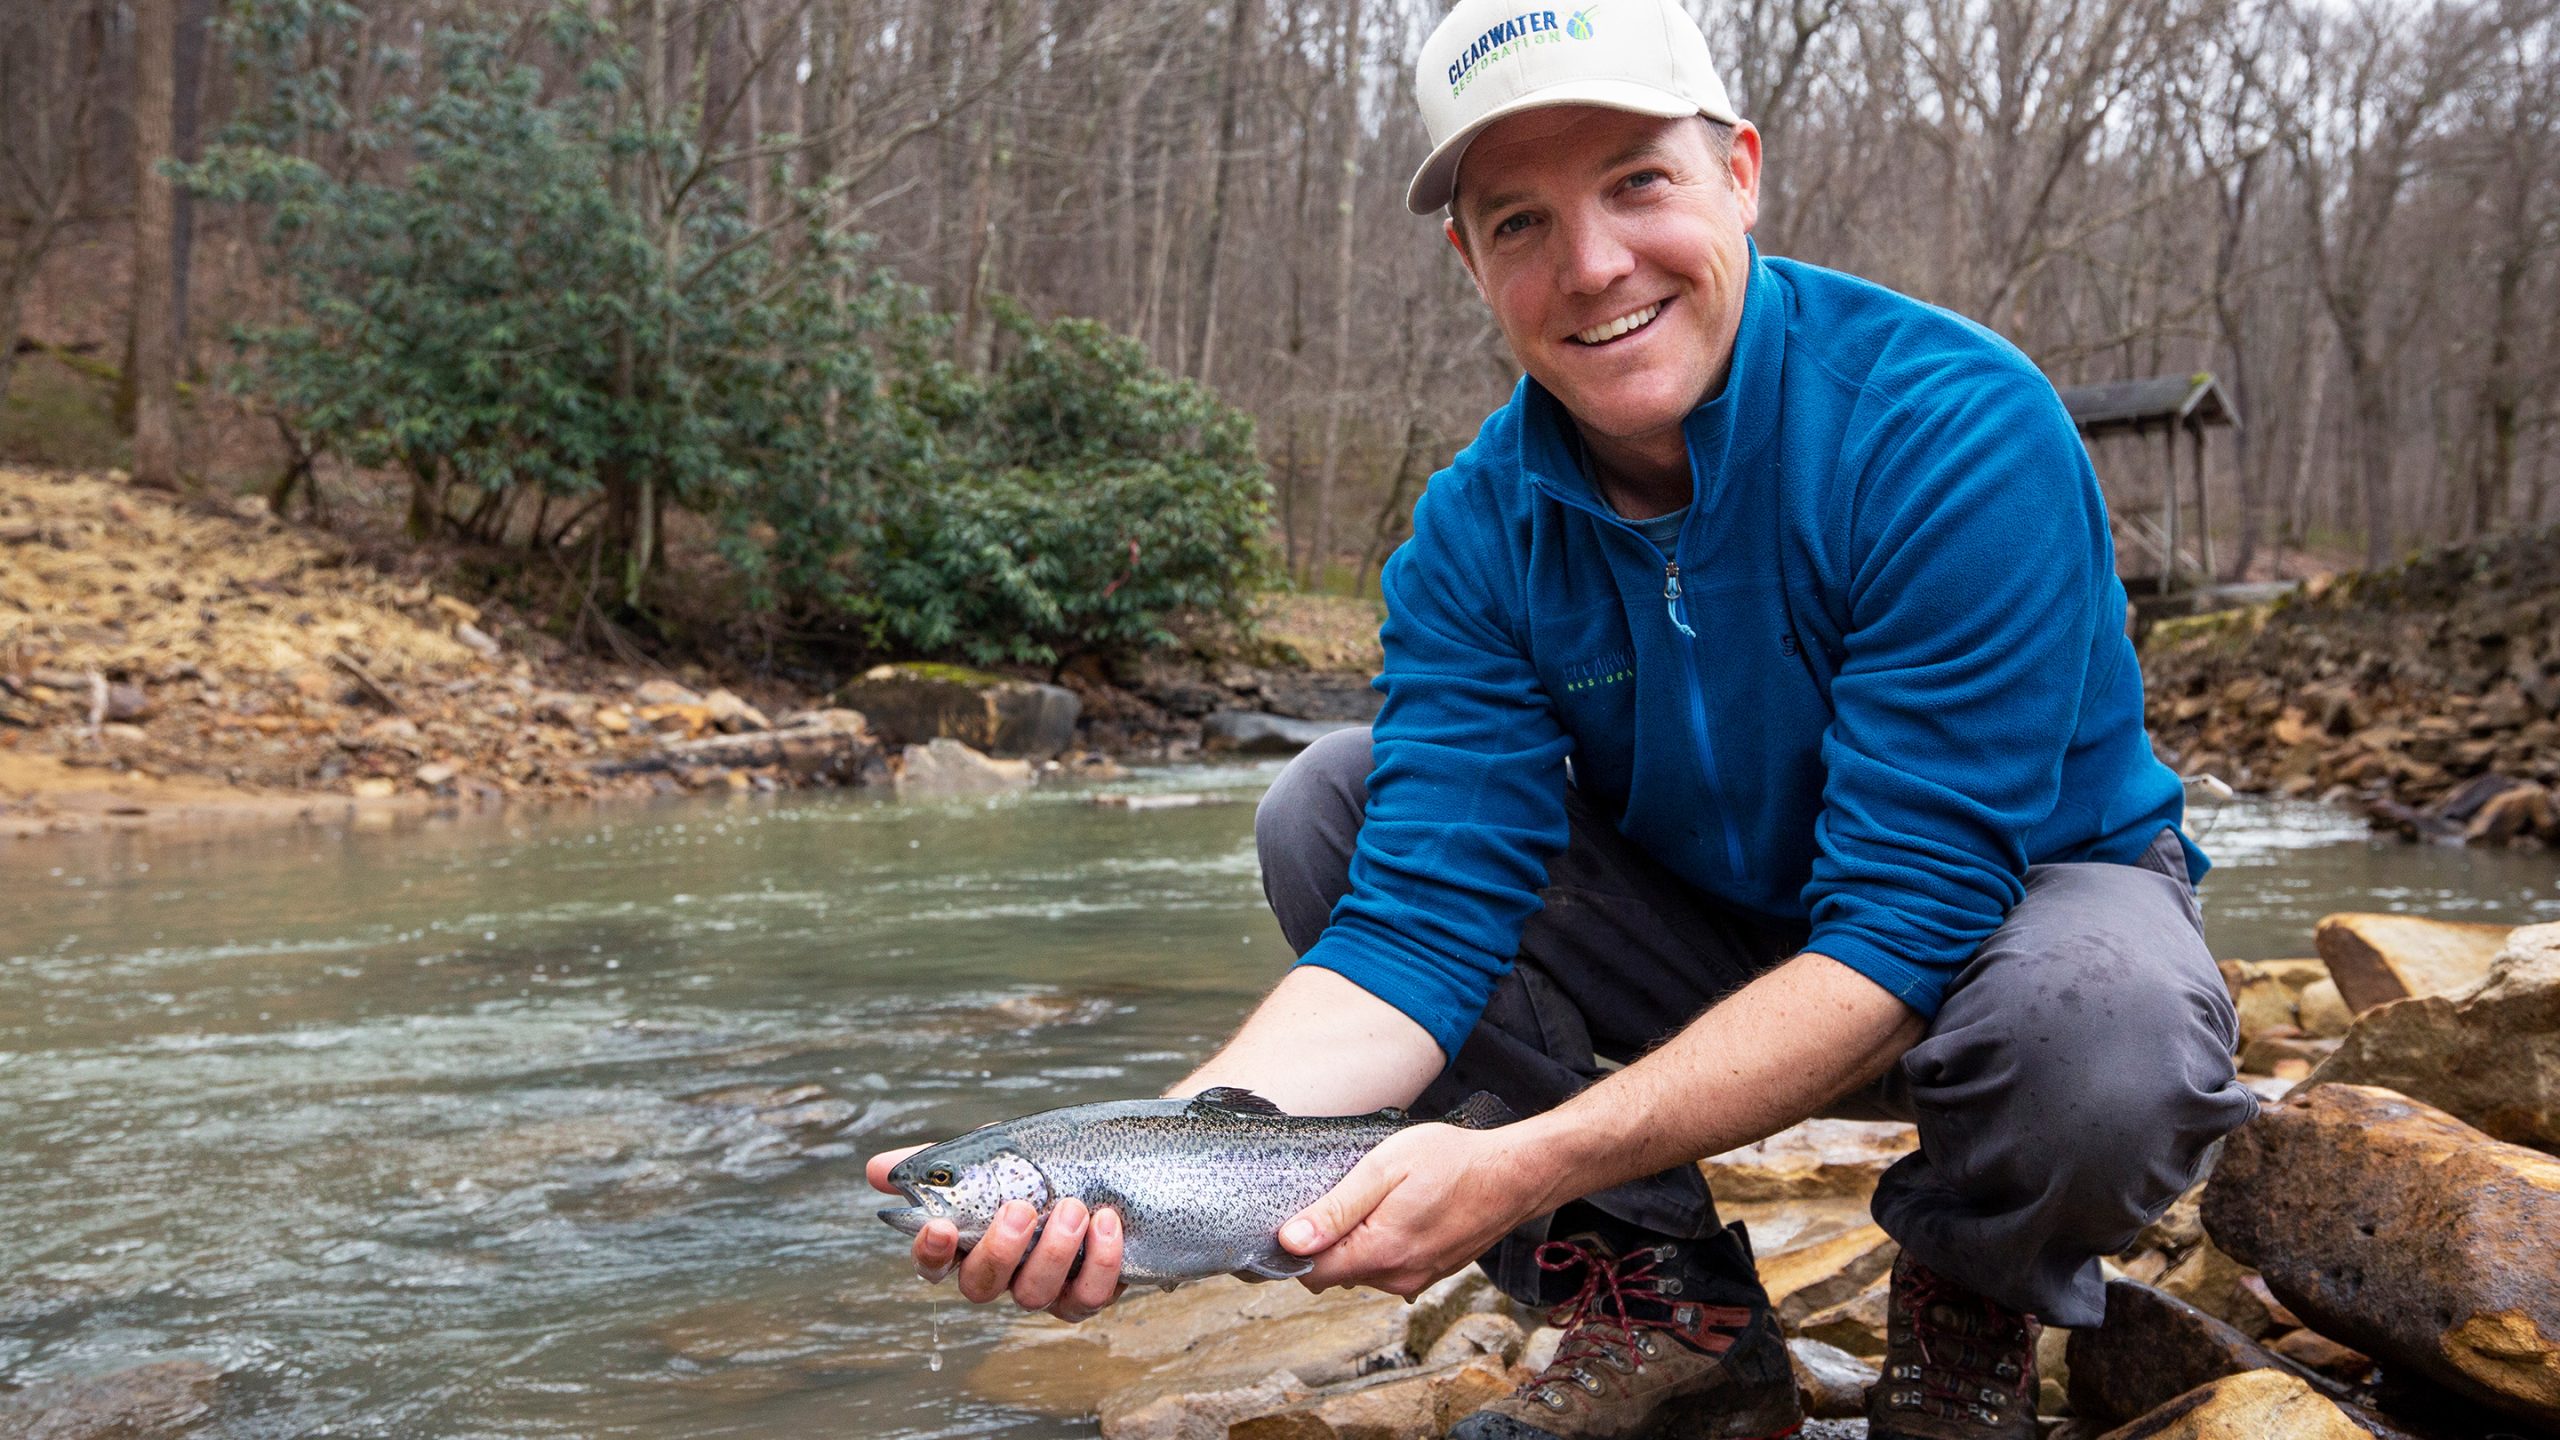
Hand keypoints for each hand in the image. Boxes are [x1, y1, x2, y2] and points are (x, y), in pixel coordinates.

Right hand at [866, 1144, 1126, 1322]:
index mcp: (968, 1243)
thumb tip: (877, 1169)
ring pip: (1033, 1295)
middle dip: (999, 1250)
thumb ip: (938, 1161)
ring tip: (1073, 1207)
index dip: (931, 1251)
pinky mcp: (1085, 1295)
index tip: (940, 1226)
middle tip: (1022, 1209)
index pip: (932, 1263)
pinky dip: (1100, 1262)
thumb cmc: (1036, 1169)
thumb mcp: (990, 1154)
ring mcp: (1042, 1289)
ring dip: (1054, 1252)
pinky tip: (1106, 1223)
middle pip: (980, 1287)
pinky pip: (1086, 1297)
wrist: (1105, 1172)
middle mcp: (1001, 1274)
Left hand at [1276, 1121, 1558, 1297]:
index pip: (1311, 1274)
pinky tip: (1393, 1213)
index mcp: (1381, 1251)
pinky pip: (1388, 1268)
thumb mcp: (1385, 1167)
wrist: (1515, 1174)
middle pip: (1334, 1275)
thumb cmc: (1452, 1159)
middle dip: (1323, 1243)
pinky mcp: (1431, 1273)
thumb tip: (1290, 1241)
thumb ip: (1336, 1207)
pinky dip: (1379, 1247)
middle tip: (1333, 1196)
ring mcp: (1417, 1278)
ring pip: (1361, 1272)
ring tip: (1369, 1200)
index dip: (1292, 1250)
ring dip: (1354, 1244)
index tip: (1289, 1218)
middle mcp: (1398, 1276)